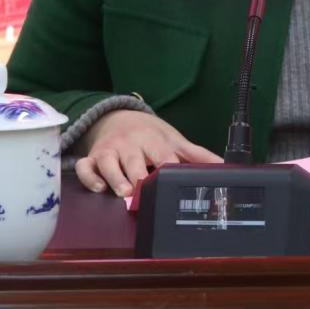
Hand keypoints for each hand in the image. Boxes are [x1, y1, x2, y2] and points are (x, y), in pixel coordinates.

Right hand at [74, 110, 222, 195]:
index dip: (167, 166)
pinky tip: (97, 188)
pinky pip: (85, 168)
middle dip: (138, 174)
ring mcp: (110, 151)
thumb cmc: (150, 135)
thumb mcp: (174, 140)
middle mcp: (130, 145)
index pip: (162, 154)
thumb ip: (197, 156)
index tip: (172, 177)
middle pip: (134, 160)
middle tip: (142, 189)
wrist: (119, 118)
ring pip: (109, 164)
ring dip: (115, 178)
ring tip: (124, 192)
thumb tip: (223, 167)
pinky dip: (89, 177)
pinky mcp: (93, 158)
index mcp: (153, 141)